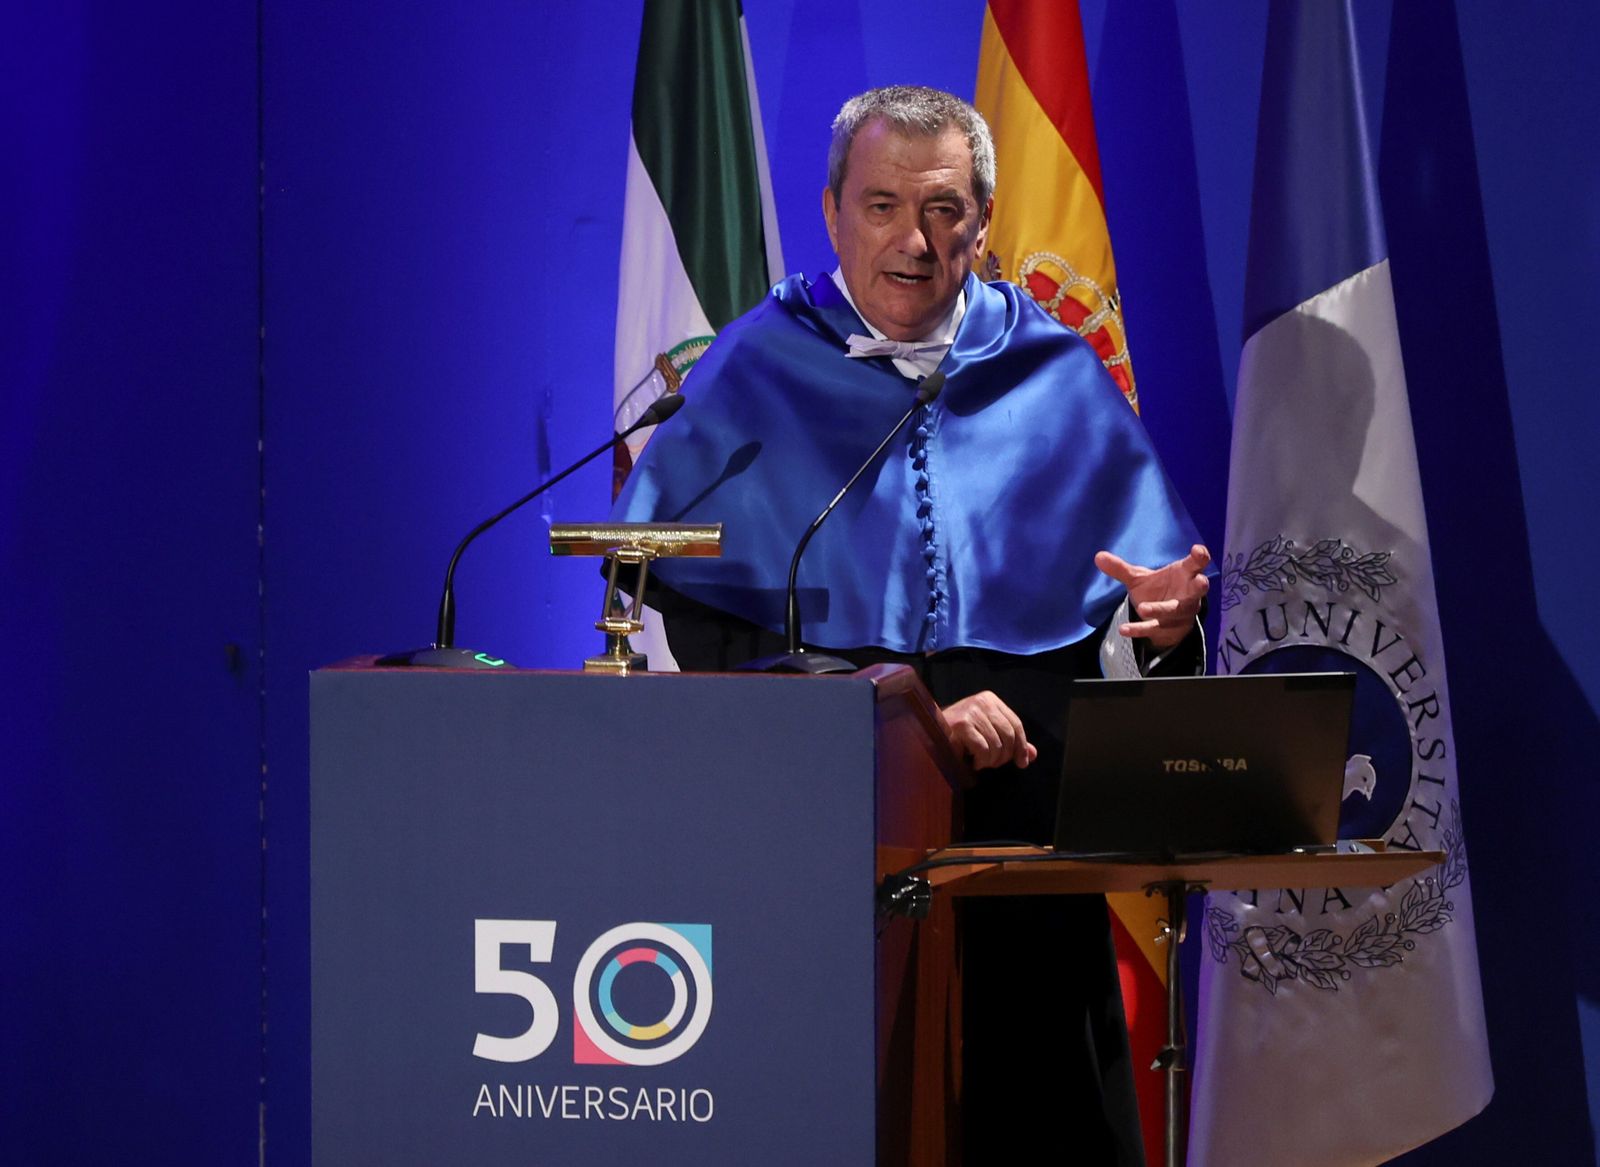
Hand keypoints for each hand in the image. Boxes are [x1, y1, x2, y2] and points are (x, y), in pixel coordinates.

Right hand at [940, 690, 1036, 770]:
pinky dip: (980, 761)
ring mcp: (971, 711)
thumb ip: (1010, 742)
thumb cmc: (959, 734)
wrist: (927, 731)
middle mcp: (982, 701)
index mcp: (990, 699)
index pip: (1015, 724)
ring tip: (980, 761)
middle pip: (1009, 735)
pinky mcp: (961, 724)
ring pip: (996, 745)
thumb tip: (1032, 755)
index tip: (1022, 762)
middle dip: (1004, 756)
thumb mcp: (988, 733)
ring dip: (990, 761)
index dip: (1022, 746)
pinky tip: (971, 761)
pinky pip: (983, 749)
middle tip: (992, 763)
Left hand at [1094, 543, 1210, 651]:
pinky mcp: (1168, 629)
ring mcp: (1180, 612)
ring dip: (1161, 609)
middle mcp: (1188, 594)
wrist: (1164, 621)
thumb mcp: (1139, 578)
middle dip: (1199, 585)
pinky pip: (1154, 629)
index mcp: (1184, 575)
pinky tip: (1123, 630)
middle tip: (1200, 581)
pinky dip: (1139, 629)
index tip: (1198, 550)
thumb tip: (1097, 556)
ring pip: (1174, 611)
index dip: (1200, 557)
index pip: (1196, 564)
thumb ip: (1121, 569)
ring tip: (1143, 609)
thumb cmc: (1159, 590)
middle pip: (1198, 588)